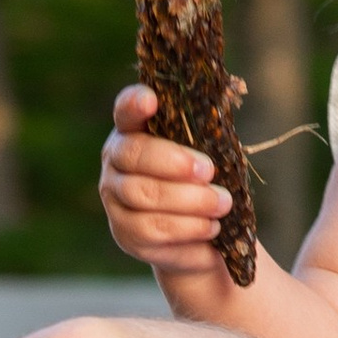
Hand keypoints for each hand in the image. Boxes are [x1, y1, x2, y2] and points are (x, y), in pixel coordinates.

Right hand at [99, 83, 233, 273]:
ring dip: (189, 200)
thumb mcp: (206, 157)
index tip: (151, 100)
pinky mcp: (124, 232)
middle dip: (174, 162)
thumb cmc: (202, 184)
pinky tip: (211, 227)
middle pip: (133, 155)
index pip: (126, 110)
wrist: (198, 237)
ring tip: (222, 204)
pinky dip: (187, 228)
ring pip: (144, 195)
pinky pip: (152, 230)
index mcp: (134, 131)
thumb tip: (220, 125)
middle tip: (209, 171)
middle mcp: (115, 160)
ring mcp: (114, 197)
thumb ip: (205, 141)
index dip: (134, 103)